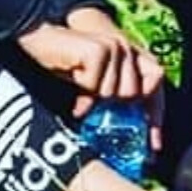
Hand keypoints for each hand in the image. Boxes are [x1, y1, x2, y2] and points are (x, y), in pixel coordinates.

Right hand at [19, 13, 165, 147]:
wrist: (35, 45)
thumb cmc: (64, 70)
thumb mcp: (94, 90)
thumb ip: (112, 104)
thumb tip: (135, 140)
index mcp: (128, 56)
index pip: (155, 78)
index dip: (155, 113)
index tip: (153, 145)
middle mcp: (125, 47)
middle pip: (136, 92)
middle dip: (117, 109)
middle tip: (95, 111)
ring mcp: (113, 46)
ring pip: (119, 92)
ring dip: (97, 100)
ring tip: (83, 97)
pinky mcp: (98, 49)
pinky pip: (99, 87)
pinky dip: (85, 94)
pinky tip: (75, 92)